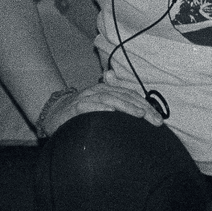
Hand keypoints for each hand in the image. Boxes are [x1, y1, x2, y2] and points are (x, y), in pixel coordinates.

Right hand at [40, 81, 164, 134]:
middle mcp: (99, 91)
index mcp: (109, 90)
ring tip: (139, 114)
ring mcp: (87, 97)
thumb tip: (142, 113)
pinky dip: (100, 108)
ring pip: (110, 98)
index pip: (132, 96)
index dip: (147, 105)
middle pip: (125, 96)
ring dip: (126, 106)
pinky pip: (88, 105)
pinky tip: (111, 112)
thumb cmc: (83, 113)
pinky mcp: (75, 107)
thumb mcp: (103, 108)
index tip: (159, 119)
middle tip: (155, 120)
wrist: (53, 113)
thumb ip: (120, 107)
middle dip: (142, 108)